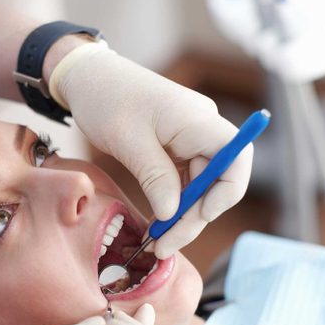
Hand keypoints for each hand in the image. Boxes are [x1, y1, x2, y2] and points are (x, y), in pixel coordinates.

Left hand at [53, 46, 251, 257]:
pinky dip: (172, 204)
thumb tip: (172, 212)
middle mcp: (202, 130)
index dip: (226, 193)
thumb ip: (155, 176)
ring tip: (158, 243)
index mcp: (198, 120)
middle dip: (193, 217)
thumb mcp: (128, 140)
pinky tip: (157, 225)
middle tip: (165, 246)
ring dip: (182, 217)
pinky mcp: (176, 149)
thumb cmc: (107, 98)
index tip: (199, 216)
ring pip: (200, 187)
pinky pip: (184, 182)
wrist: (88, 77)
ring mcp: (190, 140)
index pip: (236, 159)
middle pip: (216, 182)